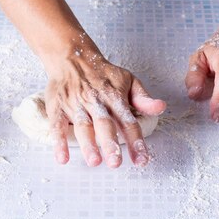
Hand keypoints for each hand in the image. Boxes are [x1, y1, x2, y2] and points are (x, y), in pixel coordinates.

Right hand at [45, 44, 165, 167]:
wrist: (72, 56)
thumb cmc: (103, 73)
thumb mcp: (128, 80)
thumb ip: (143, 97)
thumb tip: (160, 107)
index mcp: (115, 97)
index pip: (128, 121)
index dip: (136, 141)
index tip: (142, 160)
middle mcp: (96, 101)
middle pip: (105, 125)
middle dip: (110, 144)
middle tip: (115, 163)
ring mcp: (76, 104)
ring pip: (83, 126)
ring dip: (88, 144)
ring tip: (94, 161)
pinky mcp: (57, 106)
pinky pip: (57, 125)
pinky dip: (58, 142)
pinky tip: (62, 158)